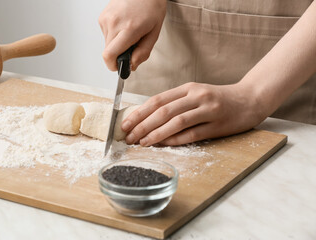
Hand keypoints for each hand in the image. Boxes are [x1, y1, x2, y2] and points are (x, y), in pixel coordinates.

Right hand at [98, 0, 165, 70]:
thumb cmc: (152, 7)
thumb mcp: (154, 33)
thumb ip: (143, 52)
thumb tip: (131, 65)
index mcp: (129, 29)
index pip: (110, 55)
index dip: (113, 66)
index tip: (119, 67)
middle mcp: (114, 23)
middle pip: (108, 52)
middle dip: (119, 54)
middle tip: (131, 45)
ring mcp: (106, 19)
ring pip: (107, 44)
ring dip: (117, 44)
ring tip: (129, 32)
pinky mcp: (102, 17)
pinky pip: (106, 34)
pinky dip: (114, 35)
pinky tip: (123, 26)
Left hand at [122, 82, 266, 145]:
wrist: (249, 99)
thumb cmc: (218, 99)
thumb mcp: (196, 94)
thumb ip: (175, 103)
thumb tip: (148, 118)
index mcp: (188, 88)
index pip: (158, 100)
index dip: (139, 112)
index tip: (126, 123)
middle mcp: (196, 96)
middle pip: (163, 111)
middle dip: (142, 125)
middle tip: (128, 136)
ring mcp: (208, 110)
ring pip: (176, 122)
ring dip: (155, 134)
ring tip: (141, 142)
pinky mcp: (217, 125)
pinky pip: (192, 134)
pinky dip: (175, 140)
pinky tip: (163, 144)